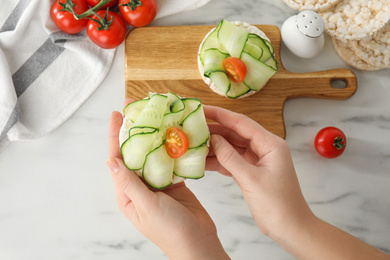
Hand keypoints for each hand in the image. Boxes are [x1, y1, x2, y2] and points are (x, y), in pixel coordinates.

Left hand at [107, 100, 228, 259]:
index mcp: (128, 193)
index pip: (118, 159)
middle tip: (137, 109)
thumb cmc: (170, 230)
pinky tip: (174, 134)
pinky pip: (170, 161)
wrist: (198, 242)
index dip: (115, 136)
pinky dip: (172, 148)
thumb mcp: (146, 206)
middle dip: (134, 131)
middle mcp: (140, 186)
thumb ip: (130, 183)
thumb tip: (111, 160)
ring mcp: (158, 183)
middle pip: (135, 153)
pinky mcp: (175, 182)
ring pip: (153, 154)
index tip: (116, 115)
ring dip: (154, 136)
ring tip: (156, 116)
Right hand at [204, 105, 313, 238]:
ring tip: (192, 142)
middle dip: (214, 129)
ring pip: (231, 147)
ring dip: (213, 146)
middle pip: (235, 132)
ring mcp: (257, 160)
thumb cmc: (278, 204)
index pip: (241, 123)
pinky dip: (218, 160)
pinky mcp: (251, 171)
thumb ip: (230, 157)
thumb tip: (213, 139)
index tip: (201, 108)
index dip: (220, 114)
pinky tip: (202, 160)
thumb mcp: (251, 179)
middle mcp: (264, 148)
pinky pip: (231, 161)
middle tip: (192, 126)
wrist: (289, 227)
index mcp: (271, 144)